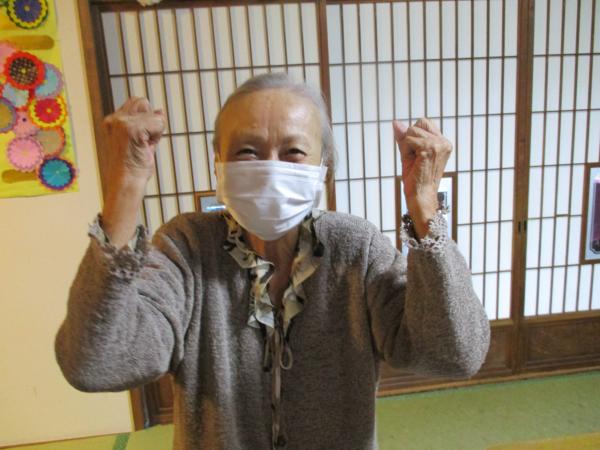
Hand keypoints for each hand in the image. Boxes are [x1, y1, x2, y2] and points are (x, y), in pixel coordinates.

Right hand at [100, 97, 165, 247]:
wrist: (127, 182)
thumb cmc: (134, 167)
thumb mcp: (141, 142)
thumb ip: (148, 125)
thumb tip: (161, 111)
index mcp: (113, 122)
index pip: (137, 104)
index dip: (146, 119)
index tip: (141, 139)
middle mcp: (114, 119)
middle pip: (143, 102)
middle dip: (151, 120)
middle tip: (145, 142)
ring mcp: (121, 122)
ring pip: (153, 113)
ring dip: (155, 130)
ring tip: (145, 145)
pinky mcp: (130, 128)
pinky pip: (158, 122)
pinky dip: (158, 136)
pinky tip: (147, 148)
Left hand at [393, 118, 451, 237]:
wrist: (420, 197)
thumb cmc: (416, 178)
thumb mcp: (409, 153)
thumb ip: (404, 137)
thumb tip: (396, 122)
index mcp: (443, 142)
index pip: (424, 122)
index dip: (414, 136)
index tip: (417, 154)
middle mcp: (443, 142)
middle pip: (418, 123)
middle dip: (410, 140)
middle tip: (415, 159)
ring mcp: (438, 145)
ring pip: (411, 131)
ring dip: (407, 147)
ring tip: (415, 162)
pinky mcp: (429, 149)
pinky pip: (407, 140)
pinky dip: (405, 151)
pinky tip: (413, 163)